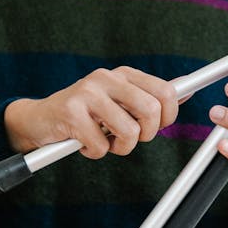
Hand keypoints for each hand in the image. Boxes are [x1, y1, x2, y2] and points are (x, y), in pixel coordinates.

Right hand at [4, 66, 178, 158]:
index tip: (157, 127)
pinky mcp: (71, 112)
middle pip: (151, 111)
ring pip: (129, 131)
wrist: (39, 120)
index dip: (168, 116)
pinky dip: (95, 153)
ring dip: (120, 148)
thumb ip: (149, 97)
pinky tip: (84, 144)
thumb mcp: (119, 101)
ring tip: (105, 143)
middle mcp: (107, 77)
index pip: (166, 91)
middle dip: (146, 134)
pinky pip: (100, 145)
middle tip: (130, 138)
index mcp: (123, 74)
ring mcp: (88, 93)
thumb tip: (187, 92)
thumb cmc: (86, 114)